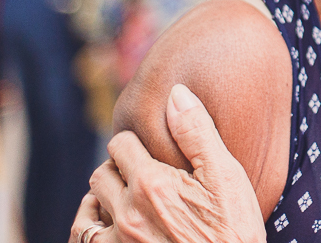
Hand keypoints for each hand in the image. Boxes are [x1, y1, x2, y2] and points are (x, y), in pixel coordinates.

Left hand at [83, 84, 267, 242]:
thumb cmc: (234, 231)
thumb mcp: (226, 177)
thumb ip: (197, 132)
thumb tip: (176, 93)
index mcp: (152, 183)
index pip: (121, 144)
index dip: (135, 142)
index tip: (150, 148)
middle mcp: (128, 212)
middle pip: (102, 174)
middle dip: (118, 168)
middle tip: (141, 172)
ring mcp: (119, 242)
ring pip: (89, 207)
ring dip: (101, 197)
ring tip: (125, 197)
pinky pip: (86, 237)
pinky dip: (91, 225)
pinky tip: (111, 223)